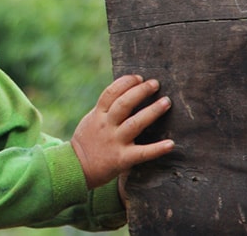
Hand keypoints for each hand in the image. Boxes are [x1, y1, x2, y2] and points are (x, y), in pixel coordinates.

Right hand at [70, 74, 174, 188]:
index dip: (125, 82)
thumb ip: (105, 109)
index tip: (138, 78)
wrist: (76, 168)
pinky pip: (142, 153)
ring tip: (166, 102)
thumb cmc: (86, 142)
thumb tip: (123, 93)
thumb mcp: (90, 120)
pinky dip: (157, 149)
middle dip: (140, 91)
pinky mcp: (122, 159)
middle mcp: (106, 126)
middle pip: (124, 104)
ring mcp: (114, 141)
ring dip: (152, 112)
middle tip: (155, 84)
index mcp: (97, 115)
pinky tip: (171, 144)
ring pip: (135, 123)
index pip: (111, 93)